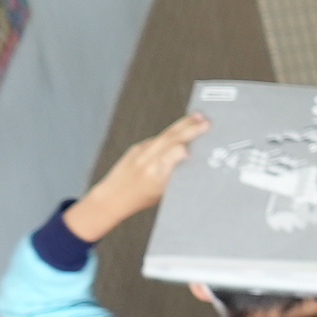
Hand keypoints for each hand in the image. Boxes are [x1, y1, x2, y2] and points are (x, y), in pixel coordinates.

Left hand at [65, 115, 207, 242]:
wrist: (112, 196)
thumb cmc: (139, 199)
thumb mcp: (163, 192)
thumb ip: (176, 174)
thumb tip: (190, 158)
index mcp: (156, 174)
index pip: (171, 155)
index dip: (182, 151)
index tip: (193, 151)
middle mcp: (147, 160)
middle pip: (170, 138)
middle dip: (189, 128)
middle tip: (205, 122)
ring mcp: (140, 151)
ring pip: (164, 134)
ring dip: (182, 124)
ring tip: (197, 117)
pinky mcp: (136, 147)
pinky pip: (157, 138)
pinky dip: (171, 134)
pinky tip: (181, 129)